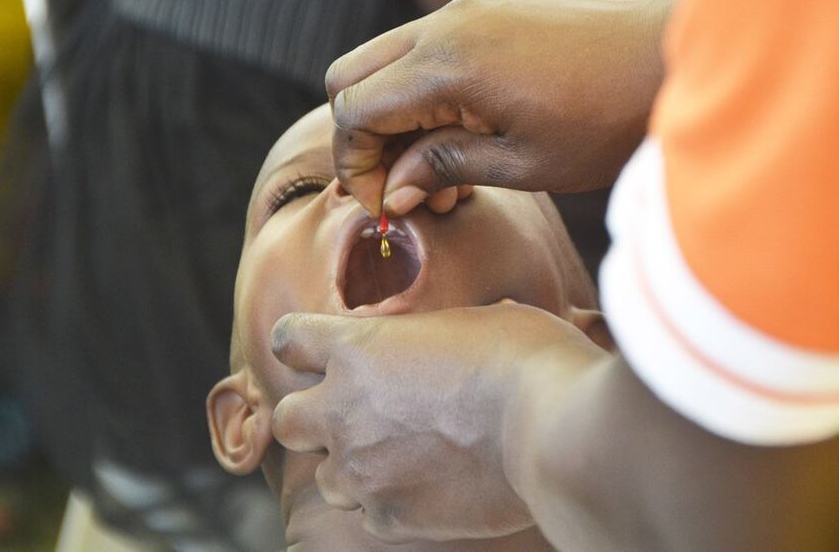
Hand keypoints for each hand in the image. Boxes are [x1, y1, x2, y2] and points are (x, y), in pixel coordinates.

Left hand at [269, 303, 606, 542]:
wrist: (551, 430)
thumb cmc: (525, 359)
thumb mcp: (476, 321)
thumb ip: (436, 335)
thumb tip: (455, 337)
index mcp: (359, 348)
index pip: (289, 339)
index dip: (301, 346)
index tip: (319, 354)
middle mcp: (344, 408)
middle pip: (286, 420)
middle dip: (312, 419)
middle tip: (354, 417)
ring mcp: (362, 468)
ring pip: (325, 477)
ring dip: (352, 467)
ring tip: (401, 458)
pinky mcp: (390, 516)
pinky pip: (369, 514)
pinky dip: (390, 502)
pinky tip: (429, 487)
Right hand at [326, 0, 675, 216]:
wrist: (665, 57)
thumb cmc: (605, 120)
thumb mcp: (522, 163)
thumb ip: (443, 169)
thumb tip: (391, 192)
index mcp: (447, 65)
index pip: (354, 109)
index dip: (356, 164)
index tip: (388, 203)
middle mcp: (445, 24)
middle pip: (351, 76)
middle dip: (363, 137)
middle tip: (403, 183)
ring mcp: (465, 10)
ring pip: (387, 60)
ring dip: (395, 116)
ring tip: (444, 170)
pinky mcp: (487, 8)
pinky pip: (427, 47)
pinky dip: (424, 91)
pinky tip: (465, 131)